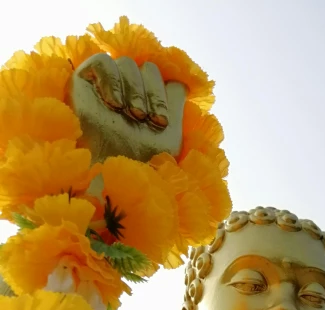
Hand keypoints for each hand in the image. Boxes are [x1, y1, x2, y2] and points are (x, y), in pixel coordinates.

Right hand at [69, 54, 184, 163]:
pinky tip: (114, 103)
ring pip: (128, 63)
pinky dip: (111, 79)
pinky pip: (102, 61)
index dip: (164, 96)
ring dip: (134, 89)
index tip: (162, 122)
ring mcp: (107, 85)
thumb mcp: (171, 133)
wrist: (115, 171)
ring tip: (132, 115)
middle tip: (147, 119)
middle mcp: (129, 91)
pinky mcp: (83, 81)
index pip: (163, 78)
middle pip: (148, 68)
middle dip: (152, 93)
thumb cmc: (144, 158)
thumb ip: (176, 104)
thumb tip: (180, 82)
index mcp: (150, 101)